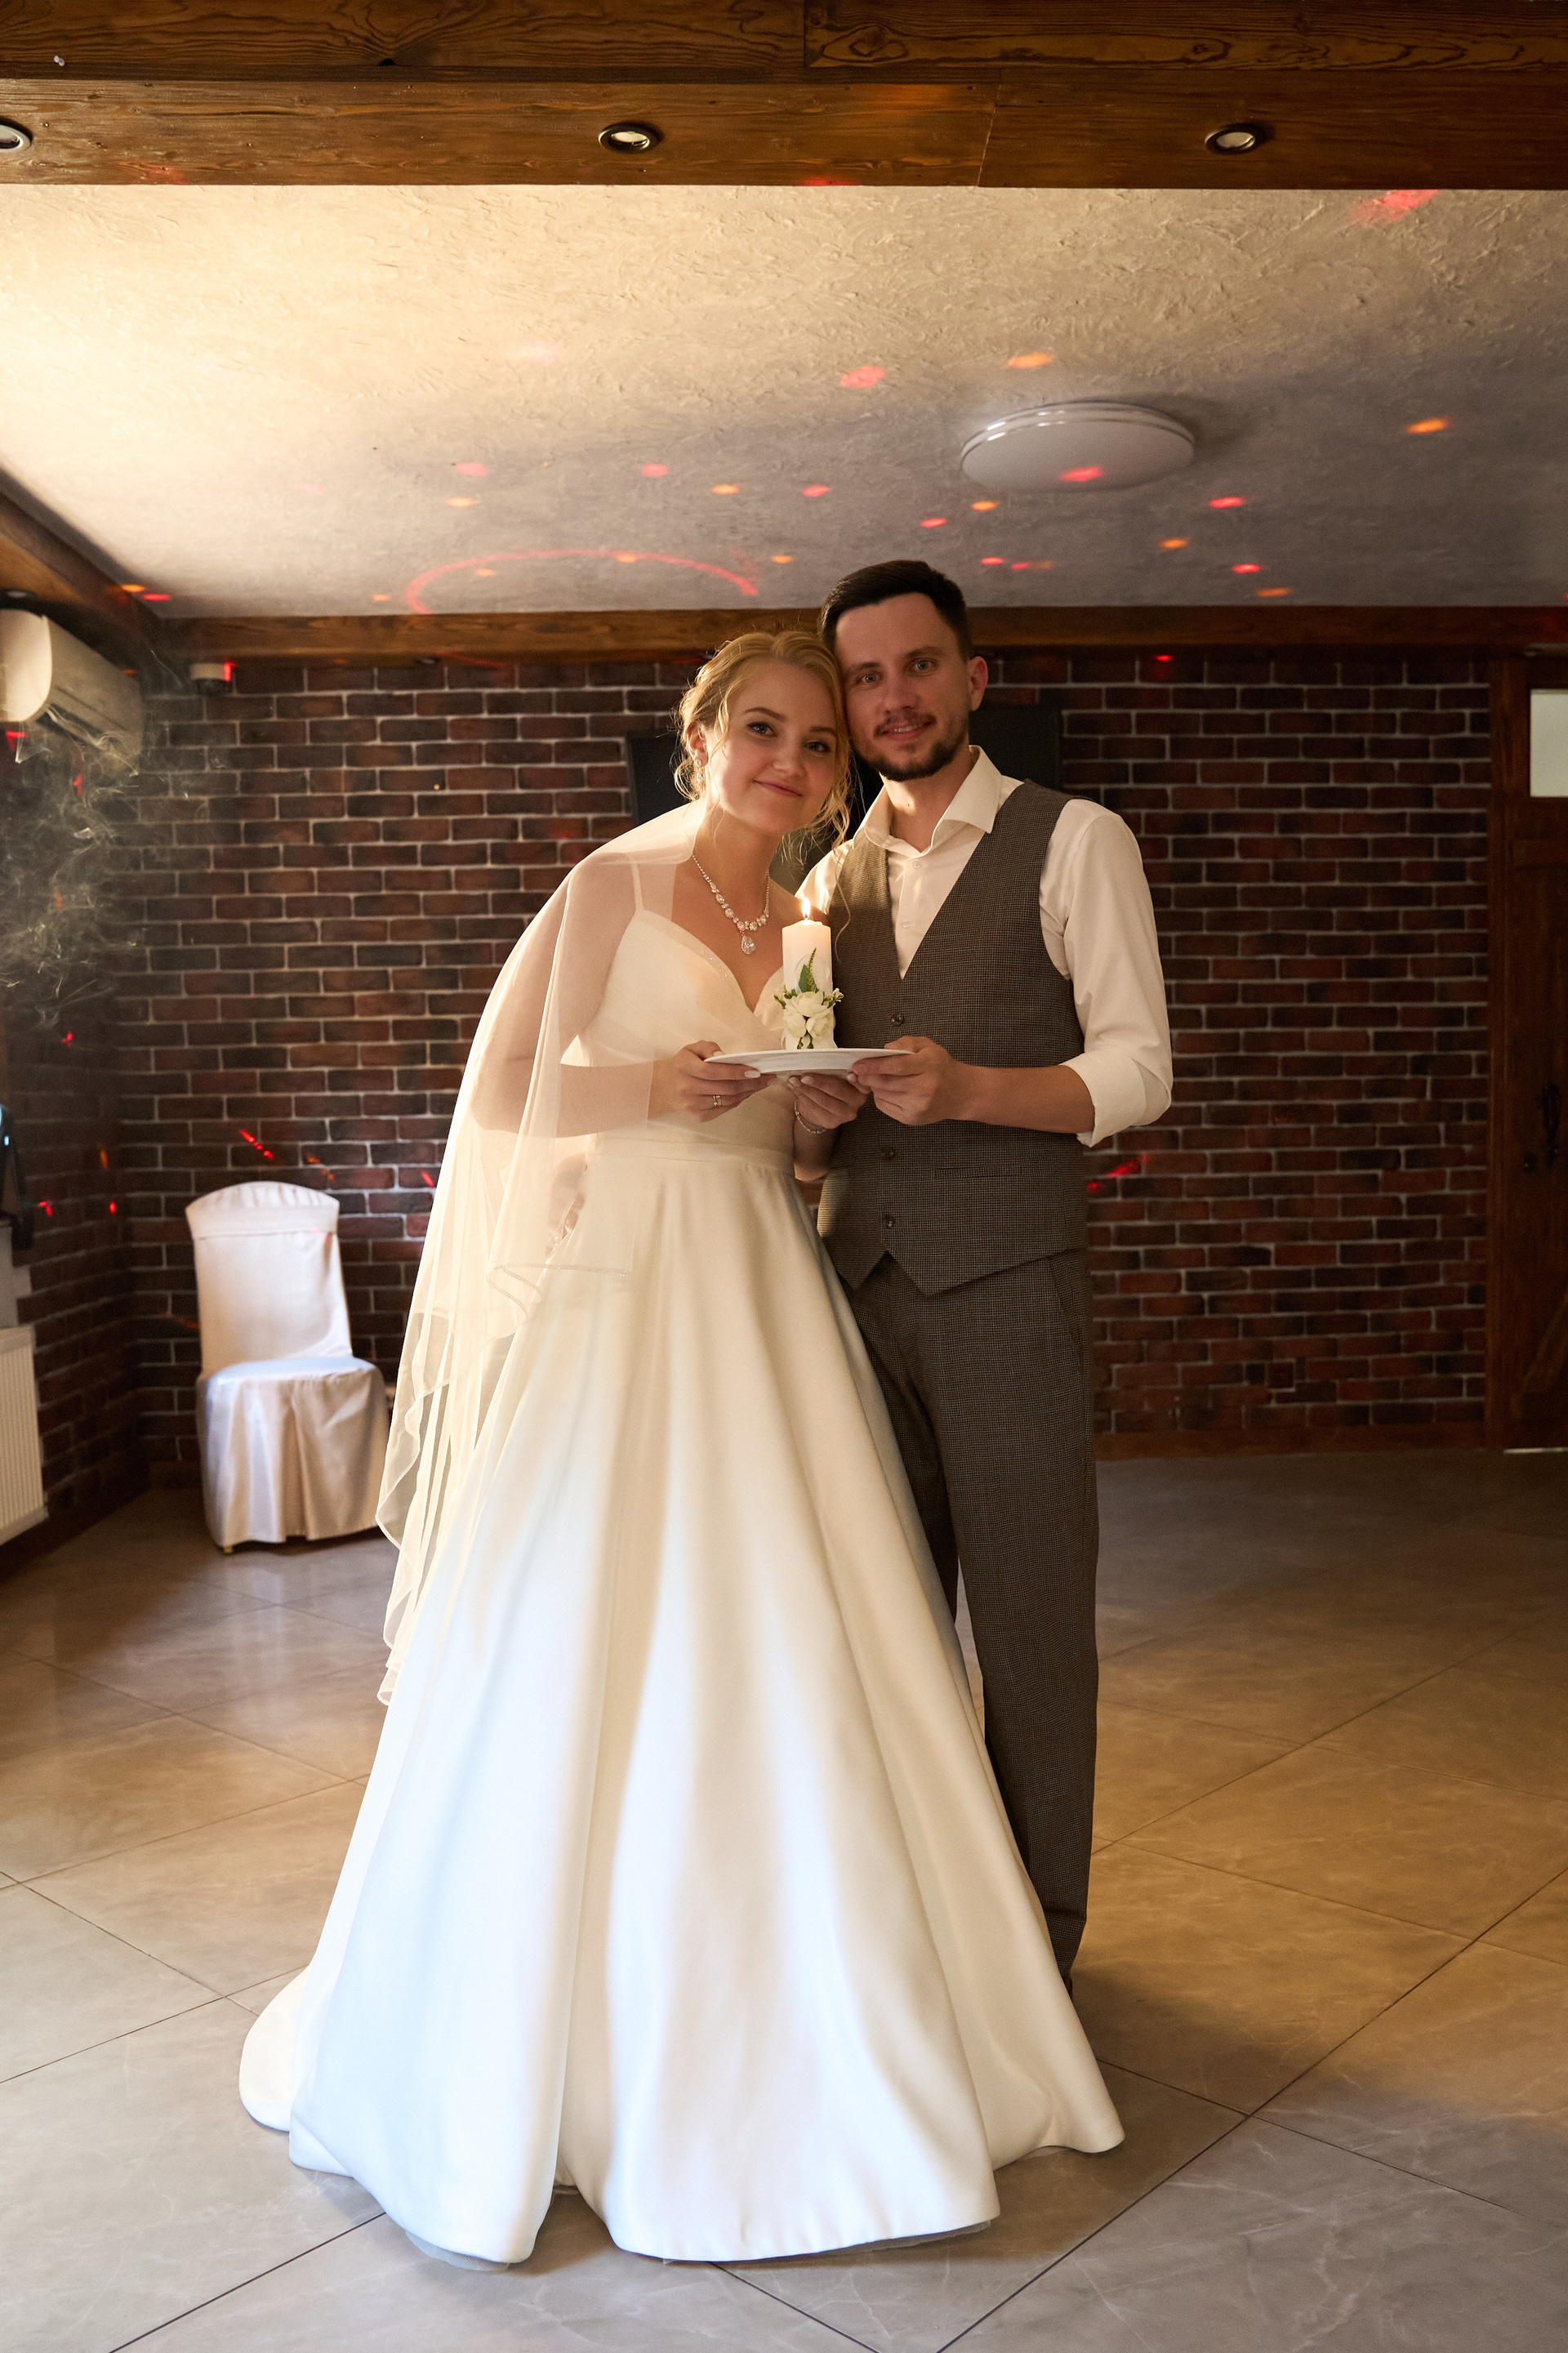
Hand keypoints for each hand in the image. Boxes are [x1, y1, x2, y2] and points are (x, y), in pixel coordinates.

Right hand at [656, 1042, 772, 1122]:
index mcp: (685, 1067)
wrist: (664, 1087)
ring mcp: (694, 1105)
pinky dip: (739, 1100)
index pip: (714, 1071)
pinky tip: (748, 1092)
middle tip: (769, 1078)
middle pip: (725, 1088)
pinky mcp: (700, 1116)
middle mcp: (688, 1088)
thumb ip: (708, 1047)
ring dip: (748, 1092)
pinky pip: (725, 1108)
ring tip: (762, 1084)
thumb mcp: (691, 1049)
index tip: (756, 1071)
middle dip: (751, 1083)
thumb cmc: (683, 1064)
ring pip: (728, 1099)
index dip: (737, 1072)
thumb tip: (725, 1055)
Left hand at [787, 1070, 866, 1132]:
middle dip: (820, 1082)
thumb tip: (816, 1058)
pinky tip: (795, 1088)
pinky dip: (803, 1097)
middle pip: (838, 1091)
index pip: (862, 1083)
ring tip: (794, 1080)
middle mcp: (857, 1101)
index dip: (856, 1079)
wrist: (820, 1107)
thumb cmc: (828, 1085)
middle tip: (805, 1076)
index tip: (848, 1073)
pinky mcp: (832, 1122)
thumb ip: (831, 1068)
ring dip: (807, 1090)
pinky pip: (816, 1109)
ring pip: (825, 1101)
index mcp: (861, 1086)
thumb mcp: (834, 1074)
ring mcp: (845, 1113)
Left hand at [856, 1035, 973, 1126]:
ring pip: (883, 1095)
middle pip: (886, 1083)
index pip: (896, 1066)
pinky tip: (887, 1090)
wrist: (960, 1093)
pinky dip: (881, 1097)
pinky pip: (885, 1107)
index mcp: (928, 1066)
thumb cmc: (941, 1067)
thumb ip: (905, 1043)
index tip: (857, 1065)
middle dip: (868, 1077)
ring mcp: (918, 1106)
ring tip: (876, 1079)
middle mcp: (924, 1088)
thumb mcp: (928, 1046)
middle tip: (858, 1072)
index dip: (873, 1065)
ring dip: (874, 1087)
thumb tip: (884, 1050)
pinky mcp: (912, 1118)